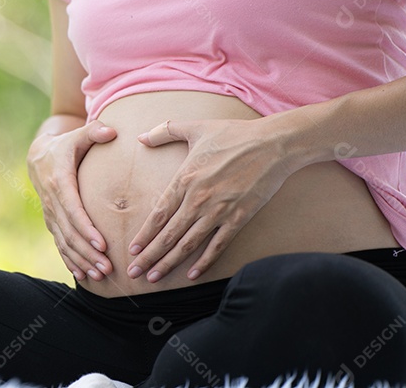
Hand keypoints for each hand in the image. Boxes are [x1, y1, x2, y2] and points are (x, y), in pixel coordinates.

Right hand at [27, 121, 117, 281]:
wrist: (38, 156)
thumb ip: (94, 132)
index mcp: (59, 182)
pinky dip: (70, 260)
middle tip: (108, 267)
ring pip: (64, 242)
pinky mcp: (52, 221)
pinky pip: (60, 244)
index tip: (102, 243)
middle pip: (70, 232)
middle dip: (88, 252)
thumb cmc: (65, 146)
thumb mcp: (77, 135)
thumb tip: (112, 131)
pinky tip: (83, 275)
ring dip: (81, 260)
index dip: (86, 228)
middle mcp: (52, 201)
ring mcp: (50, 214)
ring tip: (100, 275)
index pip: (72, 209)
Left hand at [126, 117, 298, 282]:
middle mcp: (198, 199)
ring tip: (154, 277)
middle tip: (134, 273)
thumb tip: (140, 137)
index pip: (158, 214)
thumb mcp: (195, 127)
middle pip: (168, 234)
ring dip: (169, 263)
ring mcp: (219, 210)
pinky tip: (192, 275)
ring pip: (188, 244)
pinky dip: (204, 262)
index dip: (144, 235)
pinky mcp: (239, 218)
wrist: (274, 144)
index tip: (132, 250)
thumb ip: (164, 131)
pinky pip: (218, 245)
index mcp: (185, 179)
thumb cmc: (234, 134)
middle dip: (149, 256)